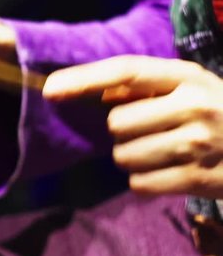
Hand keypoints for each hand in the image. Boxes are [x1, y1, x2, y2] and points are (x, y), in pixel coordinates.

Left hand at [43, 55, 222, 198]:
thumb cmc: (221, 115)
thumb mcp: (191, 88)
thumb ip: (146, 88)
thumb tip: (98, 93)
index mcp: (187, 77)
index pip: (125, 71)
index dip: (84, 80)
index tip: (50, 89)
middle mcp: (191, 105)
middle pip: (115, 124)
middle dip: (124, 132)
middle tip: (155, 132)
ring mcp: (196, 144)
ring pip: (123, 156)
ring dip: (135, 158)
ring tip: (168, 153)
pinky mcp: (197, 179)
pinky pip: (138, 184)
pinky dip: (148, 181)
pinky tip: (174, 172)